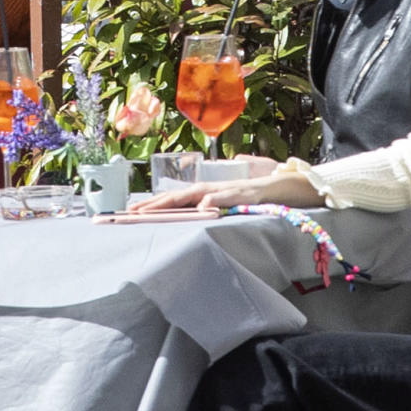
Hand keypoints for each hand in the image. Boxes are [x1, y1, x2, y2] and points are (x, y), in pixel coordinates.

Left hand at [127, 169, 314, 214]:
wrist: (281, 188)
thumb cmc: (251, 200)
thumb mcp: (225, 209)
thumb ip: (207, 213)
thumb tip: (189, 222)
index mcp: (204, 194)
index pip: (174, 200)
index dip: (152, 205)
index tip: (129, 212)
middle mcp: (210, 189)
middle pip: (177, 195)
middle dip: (153, 203)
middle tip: (131, 211)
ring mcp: (225, 190)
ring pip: (196, 194)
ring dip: (174, 200)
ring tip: (154, 208)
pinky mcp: (243, 194)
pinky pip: (227, 197)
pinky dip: (214, 200)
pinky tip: (203, 205)